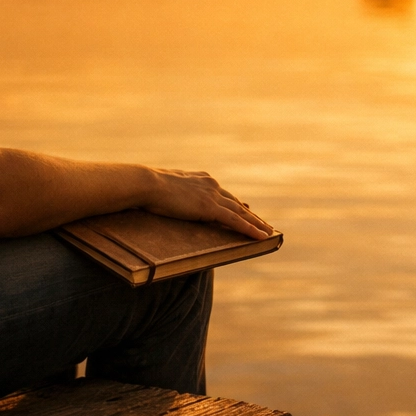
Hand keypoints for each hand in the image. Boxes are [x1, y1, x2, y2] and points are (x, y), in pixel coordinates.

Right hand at [143, 169, 273, 239]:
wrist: (148, 184)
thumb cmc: (149, 187)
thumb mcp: (167, 188)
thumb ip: (177, 192)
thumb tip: (172, 197)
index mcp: (202, 179)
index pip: (224, 194)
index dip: (236, 203)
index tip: (247, 208)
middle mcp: (211, 185)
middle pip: (236, 202)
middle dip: (251, 214)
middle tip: (264, 224)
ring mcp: (212, 195)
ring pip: (241, 212)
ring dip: (256, 223)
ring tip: (268, 232)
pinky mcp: (210, 208)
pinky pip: (235, 220)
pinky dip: (250, 229)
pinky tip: (261, 236)